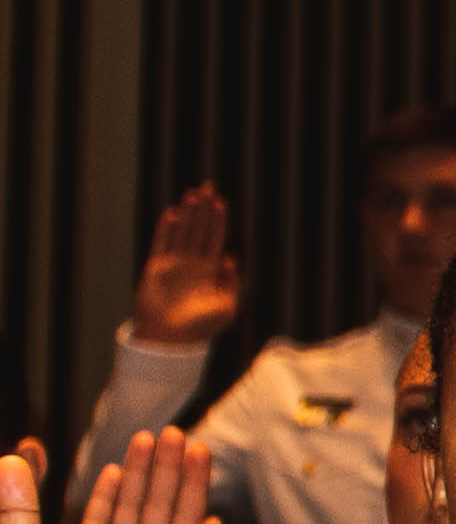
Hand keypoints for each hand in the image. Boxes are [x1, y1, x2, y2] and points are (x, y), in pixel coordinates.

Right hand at [67, 430, 224, 523]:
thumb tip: (218, 522)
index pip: (189, 513)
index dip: (195, 482)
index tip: (202, 450)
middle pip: (160, 500)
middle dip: (168, 467)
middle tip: (175, 432)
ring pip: (131, 503)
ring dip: (139, 472)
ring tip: (148, 439)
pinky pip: (96, 522)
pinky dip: (106, 497)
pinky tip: (117, 472)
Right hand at [127, 183, 239, 349]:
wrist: (172, 337)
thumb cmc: (201, 326)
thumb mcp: (227, 307)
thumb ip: (232, 284)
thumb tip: (230, 259)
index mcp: (210, 270)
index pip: (215, 238)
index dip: (218, 220)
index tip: (221, 202)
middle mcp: (192, 263)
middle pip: (199, 229)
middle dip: (203, 208)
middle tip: (208, 186)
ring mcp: (173, 264)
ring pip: (181, 231)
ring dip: (187, 213)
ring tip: (192, 195)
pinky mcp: (156, 268)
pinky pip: (161, 243)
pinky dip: (166, 229)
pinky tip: (172, 215)